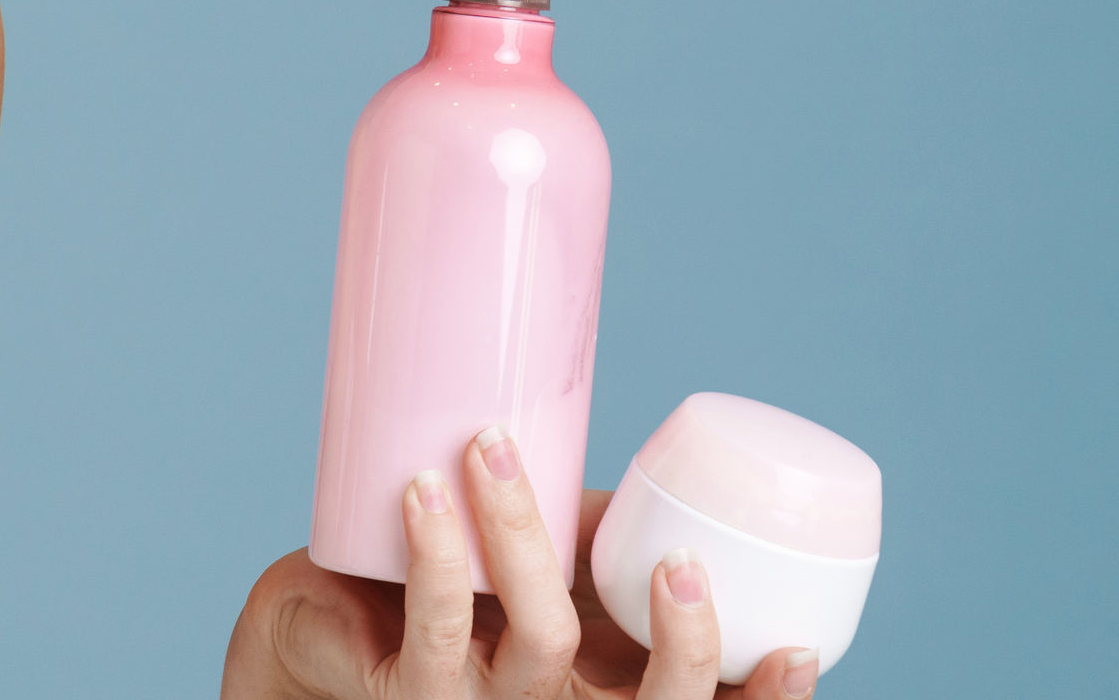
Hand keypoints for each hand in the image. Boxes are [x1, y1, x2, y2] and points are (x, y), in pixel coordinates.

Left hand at [221, 427, 820, 699]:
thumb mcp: (541, 570)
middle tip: (682, 564)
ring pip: (540, 642)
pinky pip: (436, 625)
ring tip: (493, 445)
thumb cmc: (445, 592)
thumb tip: (664, 461)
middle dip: (683, 644)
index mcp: (601, 690)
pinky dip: (438, 550)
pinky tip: (425, 488)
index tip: (803, 648)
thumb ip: (596, 537)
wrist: (314, 632)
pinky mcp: (406, 696)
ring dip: (523, 536)